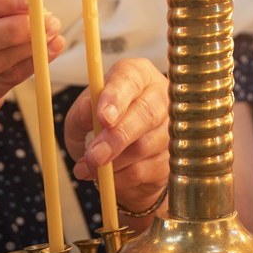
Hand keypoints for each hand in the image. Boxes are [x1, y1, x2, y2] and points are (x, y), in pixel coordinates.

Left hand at [65, 58, 168, 213]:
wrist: (115, 160)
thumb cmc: (98, 127)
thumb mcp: (81, 118)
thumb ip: (81, 113)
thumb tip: (88, 109)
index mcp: (136, 75)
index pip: (130, 79)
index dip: (116, 98)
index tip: (102, 117)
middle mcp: (159, 96)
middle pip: (145, 113)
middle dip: (116, 137)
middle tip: (94, 155)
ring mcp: (169, 128)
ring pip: (145, 146)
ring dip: (113, 162)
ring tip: (90, 166)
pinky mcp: (171, 158)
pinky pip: (146, 170)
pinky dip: (121, 177)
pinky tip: (109, 176)